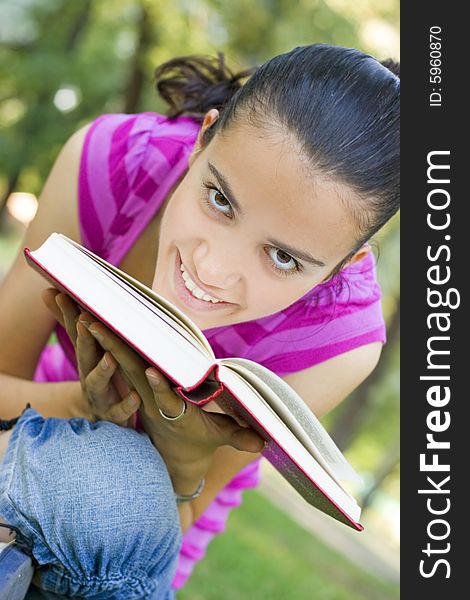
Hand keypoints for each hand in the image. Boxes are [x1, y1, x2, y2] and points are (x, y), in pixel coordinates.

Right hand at [42, 288, 141, 426]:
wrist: (101, 418)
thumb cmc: (99, 376)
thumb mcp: (87, 351)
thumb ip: (72, 324)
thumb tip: (49, 291)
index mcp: (86, 358)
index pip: (76, 333)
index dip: (68, 314)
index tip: (65, 296)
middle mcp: (89, 375)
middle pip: (83, 356)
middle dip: (84, 339)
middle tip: (84, 320)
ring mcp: (100, 396)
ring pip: (97, 383)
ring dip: (102, 370)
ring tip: (110, 358)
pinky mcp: (114, 415)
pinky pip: (120, 411)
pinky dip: (127, 405)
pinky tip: (136, 397)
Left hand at [79, 318, 264, 493]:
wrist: (172, 456)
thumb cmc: (199, 441)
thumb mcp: (218, 439)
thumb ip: (237, 437)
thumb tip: (263, 442)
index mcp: (175, 414)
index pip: (167, 400)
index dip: (160, 387)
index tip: (151, 373)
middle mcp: (153, 400)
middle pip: (133, 375)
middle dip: (116, 352)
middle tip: (95, 327)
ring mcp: (142, 391)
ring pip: (122, 364)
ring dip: (105, 342)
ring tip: (87, 319)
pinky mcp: (138, 384)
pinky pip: (121, 361)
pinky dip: (109, 344)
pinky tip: (94, 323)